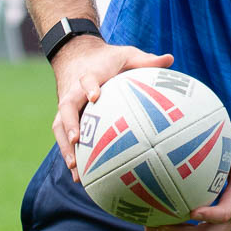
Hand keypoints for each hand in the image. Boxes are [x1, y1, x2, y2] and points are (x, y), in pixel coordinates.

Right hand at [52, 38, 173, 181]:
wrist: (77, 56)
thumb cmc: (108, 59)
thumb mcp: (127, 54)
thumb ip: (146, 60)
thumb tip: (171, 58)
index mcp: (90, 75)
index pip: (86, 80)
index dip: (89, 87)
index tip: (95, 96)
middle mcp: (73, 91)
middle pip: (66, 107)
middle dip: (69, 123)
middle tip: (76, 139)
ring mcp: (66, 105)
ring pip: (59, 126)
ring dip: (65, 146)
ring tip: (75, 168)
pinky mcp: (65, 118)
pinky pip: (63, 136)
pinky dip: (69, 154)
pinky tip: (79, 176)